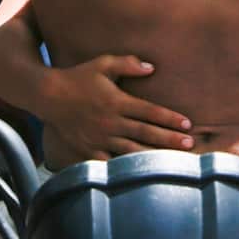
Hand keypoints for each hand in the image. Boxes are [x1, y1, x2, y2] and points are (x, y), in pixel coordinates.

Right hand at [38, 55, 193, 160]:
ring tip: (173, 162)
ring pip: (132, 149)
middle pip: (146, 132)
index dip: (170, 118)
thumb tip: (152, 67)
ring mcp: (100, 137)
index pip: (150, 111)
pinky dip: (125, 168)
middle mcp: (111, 121)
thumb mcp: (102, 63)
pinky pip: (110, 161)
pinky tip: (140, 174)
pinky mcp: (89, 148)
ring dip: (154, 155)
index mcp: (117, 101)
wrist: (48, 95)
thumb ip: (127, 64)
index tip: (188, 124)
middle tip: (189, 144)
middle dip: (170, 139)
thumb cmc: (78, 77)